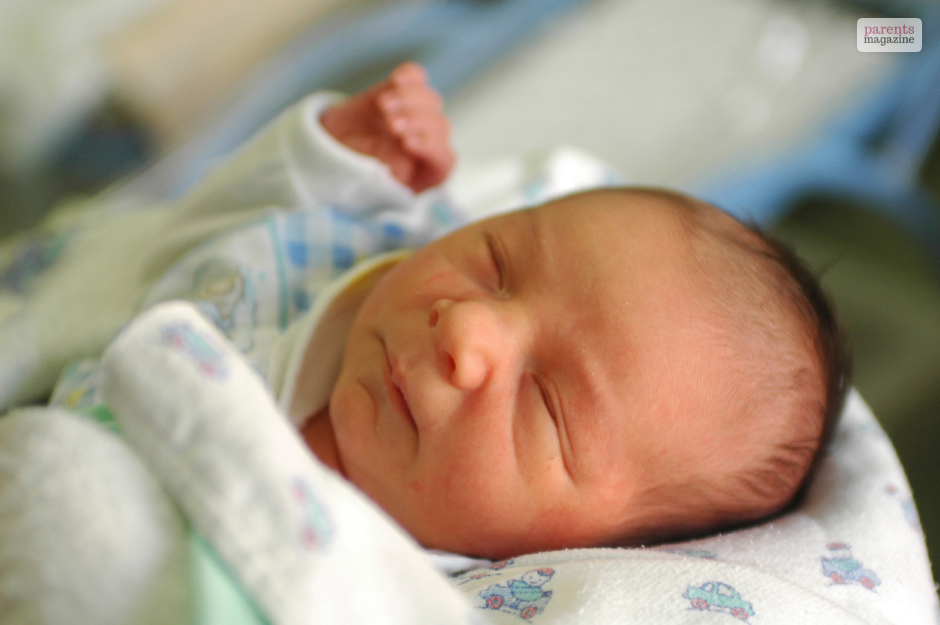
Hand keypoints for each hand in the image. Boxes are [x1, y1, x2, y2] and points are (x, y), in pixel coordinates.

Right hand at [319, 62, 454, 193]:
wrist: (327, 144)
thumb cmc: (347, 167)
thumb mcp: (360, 174)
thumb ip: (382, 171)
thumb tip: (403, 163)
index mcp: (425, 172)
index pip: (443, 160)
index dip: (430, 149)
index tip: (406, 142)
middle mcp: (428, 143)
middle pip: (439, 127)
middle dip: (416, 123)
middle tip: (390, 124)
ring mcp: (418, 116)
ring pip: (431, 101)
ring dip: (409, 100)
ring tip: (382, 105)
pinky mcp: (404, 92)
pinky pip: (417, 78)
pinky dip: (410, 76)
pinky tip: (396, 80)